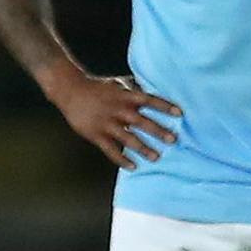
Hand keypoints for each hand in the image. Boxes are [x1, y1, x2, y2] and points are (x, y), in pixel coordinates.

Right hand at [45, 70, 181, 169]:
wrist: (70, 90)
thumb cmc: (97, 88)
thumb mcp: (117, 84)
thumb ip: (133, 90)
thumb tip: (151, 91)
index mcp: (125, 96)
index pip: (149, 100)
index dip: (164, 106)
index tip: (180, 114)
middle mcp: (118, 110)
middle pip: (141, 122)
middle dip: (158, 131)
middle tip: (173, 140)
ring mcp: (106, 123)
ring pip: (128, 138)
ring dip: (143, 148)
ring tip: (156, 157)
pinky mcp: (95, 134)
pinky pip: (111, 149)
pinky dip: (122, 159)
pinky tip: (133, 166)